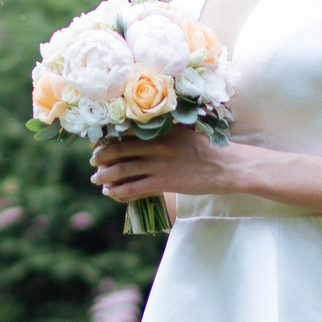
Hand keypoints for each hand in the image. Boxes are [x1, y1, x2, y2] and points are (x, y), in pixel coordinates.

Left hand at [90, 127, 237, 203]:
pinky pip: (133, 188)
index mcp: (160, 129)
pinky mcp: (163, 183)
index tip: (98, 144)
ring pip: (122, 170)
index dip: (107, 139)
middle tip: (94, 163)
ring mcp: (158, 164)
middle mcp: (156, 144)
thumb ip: (163, 129)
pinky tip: (112, 192)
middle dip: (101, 158)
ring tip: (98, 179)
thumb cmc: (206, 149)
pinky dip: (118, 191)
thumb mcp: (184, 131)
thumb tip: (141, 132)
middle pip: (117, 150)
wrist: (226, 166)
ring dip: (105, 176)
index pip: (124, 132)